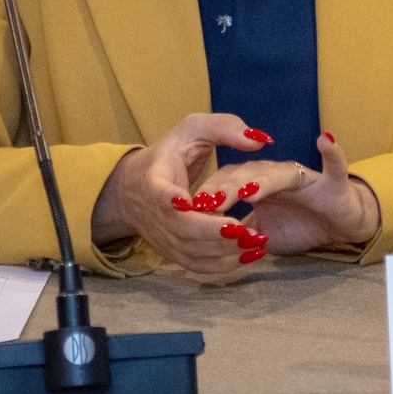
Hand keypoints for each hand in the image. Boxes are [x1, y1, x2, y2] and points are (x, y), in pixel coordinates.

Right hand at [90, 112, 281, 275]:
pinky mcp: (171, 252)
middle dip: (214, 233)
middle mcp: (154, 214)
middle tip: (247, 230)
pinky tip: (247, 256)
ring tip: (256, 242)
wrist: (133, 188)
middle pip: (182, 230)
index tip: (190, 202)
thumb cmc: (170, 153)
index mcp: (154, 180)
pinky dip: (222, 265)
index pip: (160, 193)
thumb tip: (259, 140)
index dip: (172, 201)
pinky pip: (196, 265)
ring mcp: (162, 236)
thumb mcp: (193, 129)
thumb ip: (225, 128)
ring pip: (191, 253)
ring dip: (224, 251)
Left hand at [215, 130, 381, 255]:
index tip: (190, 207)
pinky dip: (332, 153)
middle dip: (227, 188)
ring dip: (264, 179)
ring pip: (281, 172)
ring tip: (248, 190)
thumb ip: (238, 231)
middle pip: (249, 174)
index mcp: (259, 184)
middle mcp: (279, 175)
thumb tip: (204, 239)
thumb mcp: (261, 232)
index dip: (211, 192)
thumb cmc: (299, 226)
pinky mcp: (335, 183)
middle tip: (208, 203)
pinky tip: (324, 141)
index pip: (229, 181)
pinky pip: (335, 166)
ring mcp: (306, 177)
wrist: (341, 224)